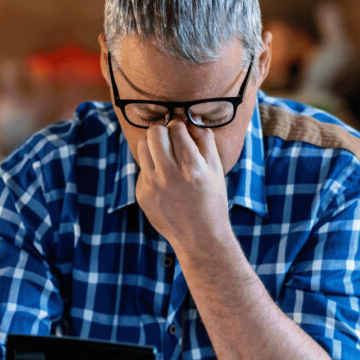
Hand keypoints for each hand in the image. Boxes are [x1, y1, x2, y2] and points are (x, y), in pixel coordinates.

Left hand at [135, 121, 230, 254]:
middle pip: (154, 133)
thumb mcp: (217, 170)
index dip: (180, 126)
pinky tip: (165, 182)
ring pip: (142, 147)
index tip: (183, 132)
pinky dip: (152, 169)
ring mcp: (152, 185)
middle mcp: (168, 174)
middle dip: (163, 131)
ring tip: (165, 156)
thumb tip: (192, 122)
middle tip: (170, 140)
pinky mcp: (142, 194)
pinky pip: (142, 169)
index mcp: (191, 166)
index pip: (176, 128)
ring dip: (153, 147)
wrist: (199, 237)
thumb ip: (206, 142)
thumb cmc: (212, 201)